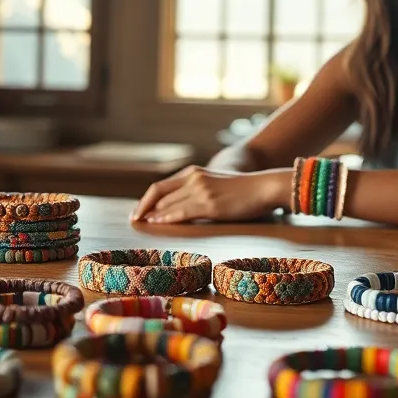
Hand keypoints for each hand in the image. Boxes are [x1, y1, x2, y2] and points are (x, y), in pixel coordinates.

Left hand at [131, 166, 290, 224]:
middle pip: (159, 194)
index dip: (145, 200)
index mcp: (193, 173)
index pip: (160, 186)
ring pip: (168, 204)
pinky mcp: (210, 204)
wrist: (263, 187)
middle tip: (134, 221)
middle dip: (144, 209)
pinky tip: (157, 223)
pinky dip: (166, 217)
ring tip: (142, 224)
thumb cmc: (242, 190)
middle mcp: (194, 179)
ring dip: (152, 215)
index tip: (137, 212)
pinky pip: (181, 211)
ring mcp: (201, 191)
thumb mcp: (214, 185)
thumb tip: (177, 208)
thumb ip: (196, 191)